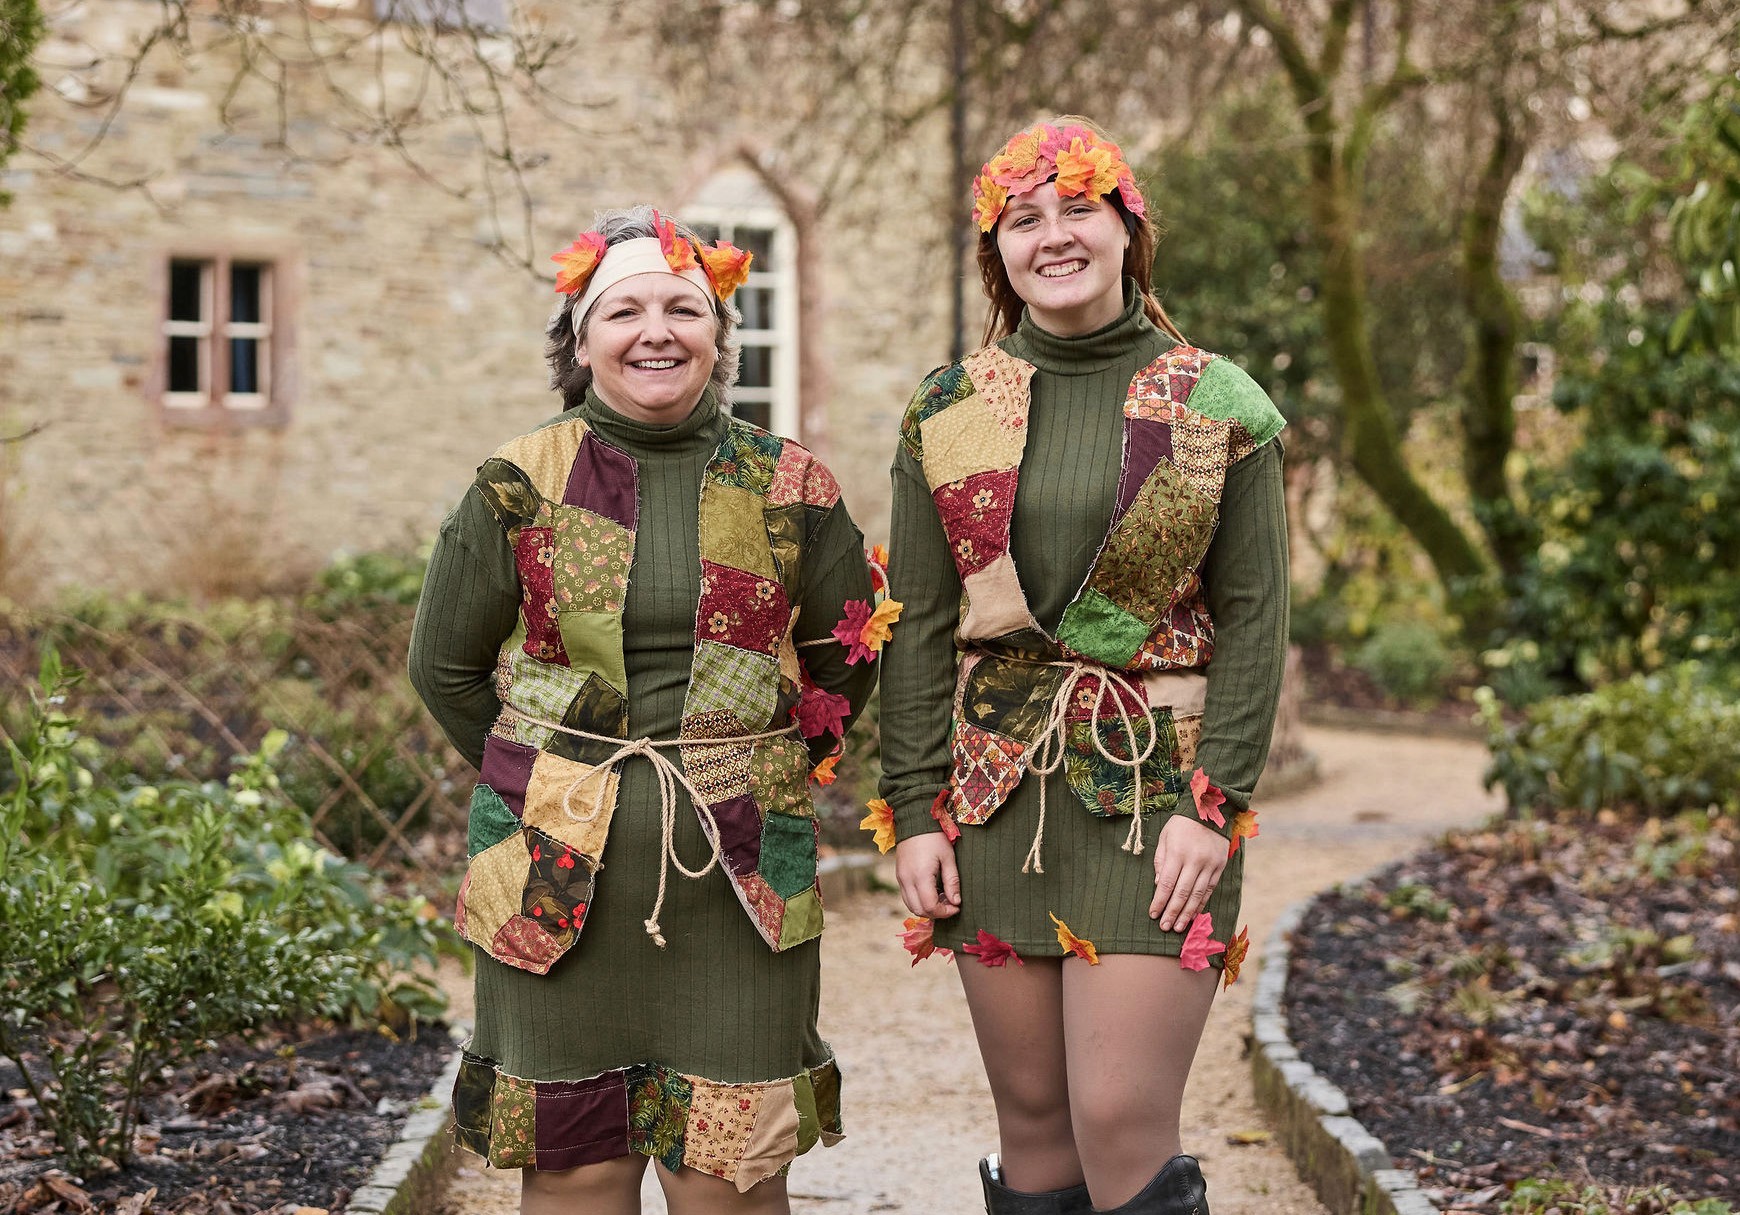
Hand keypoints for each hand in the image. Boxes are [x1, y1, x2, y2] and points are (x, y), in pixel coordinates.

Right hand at [895, 833, 960, 918]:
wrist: (915, 821)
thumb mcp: (948, 857)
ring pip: (911, 906)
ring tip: (942, 898)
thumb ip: (952, 881)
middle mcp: (907, 880)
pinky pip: (907, 896)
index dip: (945, 912)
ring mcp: (900, 878)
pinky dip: (919, 901)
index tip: (956, 907)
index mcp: (920, 876)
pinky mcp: (899, 875)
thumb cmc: (935, 837)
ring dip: (926, 908)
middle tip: (950, 904)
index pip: (930, 906)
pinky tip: (932, 891)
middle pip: (919, 910)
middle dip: (936, 913)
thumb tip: (956, 902)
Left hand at [1150, 813, 1227, 930]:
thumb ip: (1161, 861)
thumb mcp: (1165, 837)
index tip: (1153, 914)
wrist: (1211, 810)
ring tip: (1178, 927)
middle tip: (1165, 927)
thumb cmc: (1182, 824)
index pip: (1167, 884)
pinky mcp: (1220, 867)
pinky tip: (1194, 914)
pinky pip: (1209, 890)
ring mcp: (1209, 865)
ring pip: (1197, 895)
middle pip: (1182, 893)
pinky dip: (1201, 904)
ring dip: (1187, 913)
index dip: (1159, 901)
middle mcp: (1195, 861)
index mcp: (1178, 852)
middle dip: (1172, 912)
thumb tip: (1159, 885)